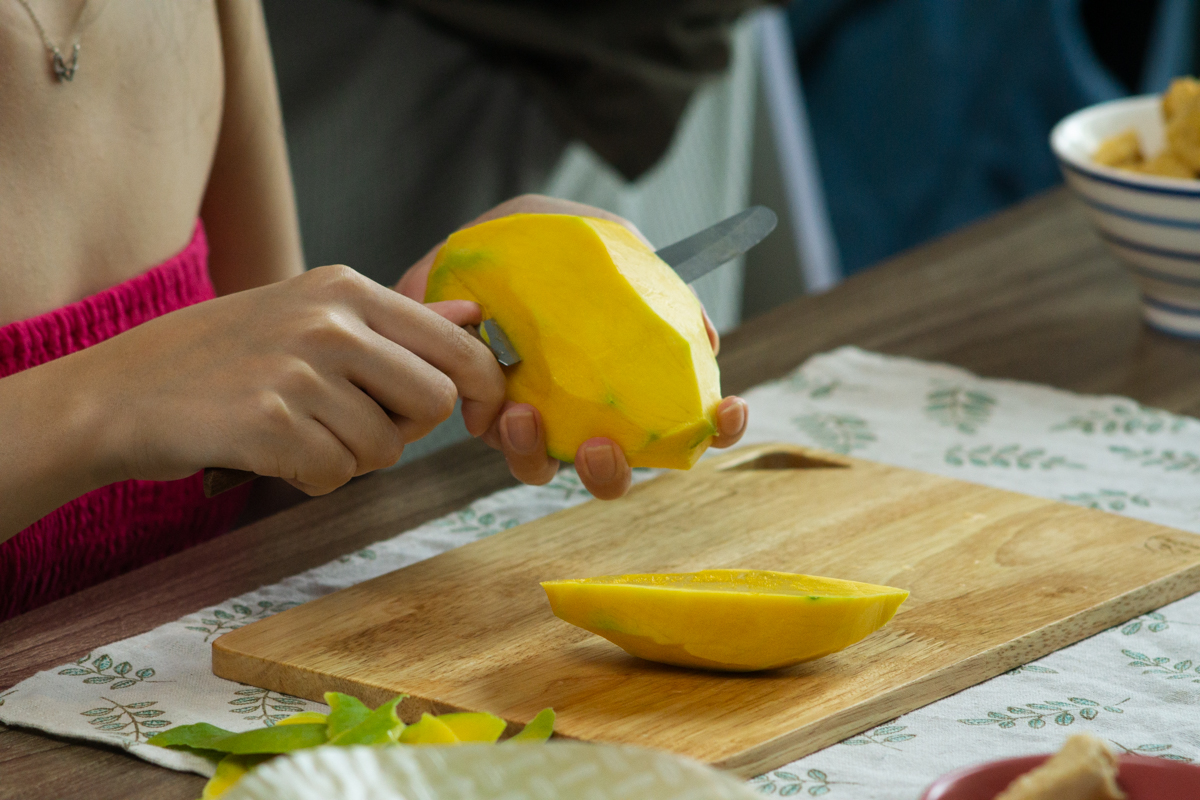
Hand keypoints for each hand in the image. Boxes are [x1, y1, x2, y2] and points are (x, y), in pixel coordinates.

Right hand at [86, 265, 504, 494]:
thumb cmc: (223, 358)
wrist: (116, 392)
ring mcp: (298, 370)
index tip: (480, 417)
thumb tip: (475, 315)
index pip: (457, 345)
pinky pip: (337, 476)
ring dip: (351, 458)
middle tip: (353, 425)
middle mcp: (329, 320)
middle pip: (435, 402)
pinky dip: (312, 479)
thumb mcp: (310, 316)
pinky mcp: (270, 423)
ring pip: (386, 448)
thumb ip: (397, 323)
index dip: (484, 391)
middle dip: (406, 430)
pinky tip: (273, 453)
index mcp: (346, 288)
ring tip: (298, 432)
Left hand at [397, 194, 748, 499]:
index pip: (688, 421)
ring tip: (522, 417)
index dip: (718, 430)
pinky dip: (494, 427)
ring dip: (536, 455)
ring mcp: (533, 417)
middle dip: (609, 474)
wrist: (483, 228)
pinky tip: (493, 396)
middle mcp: (584, 413)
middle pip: (610, 474)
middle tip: (599, 448)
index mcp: (630, 383)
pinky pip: (490, 434)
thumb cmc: (557, 240)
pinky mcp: (482, 408)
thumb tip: (705, 342)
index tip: (728, 409)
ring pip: (541, 468)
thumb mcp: (609, 243)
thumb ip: (655, 282)